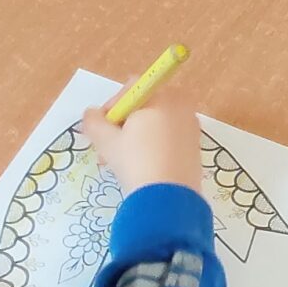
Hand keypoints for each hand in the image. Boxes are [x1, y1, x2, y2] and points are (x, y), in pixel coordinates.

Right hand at [83, 85, 202, 194]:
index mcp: (161, 96)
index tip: (101, 129)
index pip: (131, 88)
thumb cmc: (136, 162)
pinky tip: (141, 167)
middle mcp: (180, 104)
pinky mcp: (196, 146)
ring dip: (135, 138)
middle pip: (144, 106)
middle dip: (123, 125)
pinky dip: (153, 146)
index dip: (112, 107)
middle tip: (108, 149)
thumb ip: (93, 122)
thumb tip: (91, 114)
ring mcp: (191, 125)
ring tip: (120, 162)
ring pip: (156, 124)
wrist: (168, 198)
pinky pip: (169, 137)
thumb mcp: (106, 141)